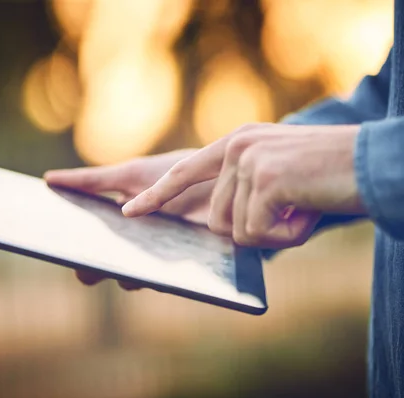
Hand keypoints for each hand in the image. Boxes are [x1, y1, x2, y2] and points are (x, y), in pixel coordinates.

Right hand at [44, 149, 215, 288]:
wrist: (223, 179)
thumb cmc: (174, 175)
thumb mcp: (130, 175)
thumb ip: (92, 181)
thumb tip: (48, 180)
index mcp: (115, 228)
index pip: (84, 245)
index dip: (68, 246)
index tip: (50, 242)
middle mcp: (132, 250)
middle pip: (102, 268)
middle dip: (90, 267)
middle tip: (82, 260)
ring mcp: (156, 262)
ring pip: (130, 278)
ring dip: (122, 272)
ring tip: (116, 262)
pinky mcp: (182, 269)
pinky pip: (164, 280)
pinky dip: (154, 275)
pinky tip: (149, 266)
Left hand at [122, 123, 365, 248]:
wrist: (377, 163)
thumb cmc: (330, 178)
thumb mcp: (279, 178)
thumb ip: (244, 194)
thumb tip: (222, 232)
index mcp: (237, 143)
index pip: (184, 172)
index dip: (157, 195)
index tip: (130, 212)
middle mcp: (237, 147)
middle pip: (216, 219)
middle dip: (253, 230)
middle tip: (291, 213)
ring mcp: (248, 161)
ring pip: (236, 230)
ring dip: (273, 233)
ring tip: (302, 208)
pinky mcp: (265, 179)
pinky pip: (257, 234)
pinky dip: (287, 236)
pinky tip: (307, 212)